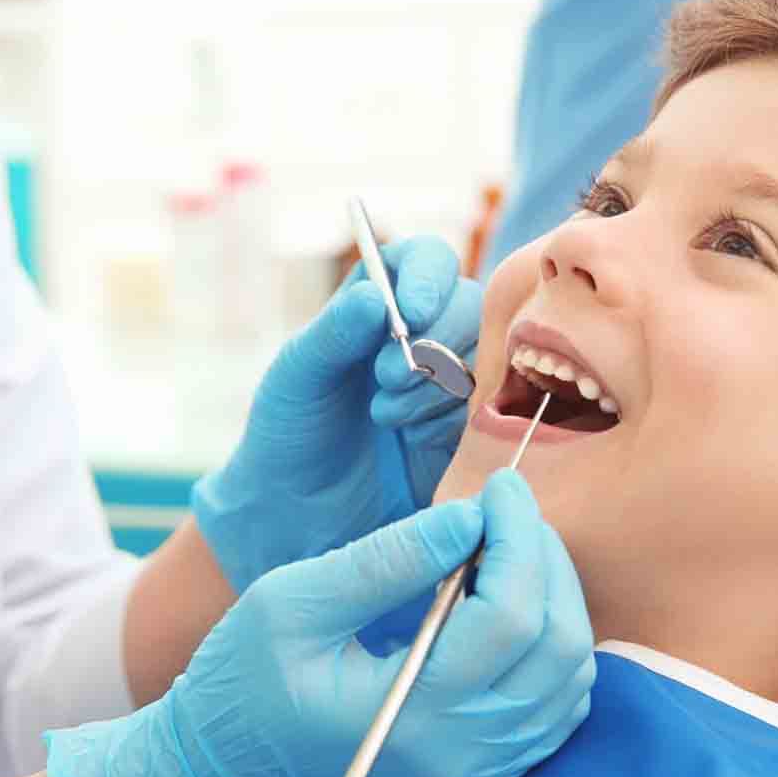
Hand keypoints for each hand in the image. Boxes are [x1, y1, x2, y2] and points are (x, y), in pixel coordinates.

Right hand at [45, 471, 594, 776]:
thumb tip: (469, 518)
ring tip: (507, 548)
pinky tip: (511, 602)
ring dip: (556, 598)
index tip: (498, 486)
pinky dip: (554, 644)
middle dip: (545, 559)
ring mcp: (477, 770)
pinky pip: (557, 706)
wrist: (226, 765)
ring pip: (571, 677)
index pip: (510, 618)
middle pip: (558, 646)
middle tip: (507, 509)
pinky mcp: (482, 770)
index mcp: (411, 715)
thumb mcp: (293, 602)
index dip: (518, 538)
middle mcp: (461, 754)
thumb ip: (385, 560)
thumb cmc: (244, 678)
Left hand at [192, 235, 481, 592]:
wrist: (298, 516)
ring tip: (386, 416)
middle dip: (432, 340)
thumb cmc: (289, 434)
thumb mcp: (296, 378)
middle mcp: (422, 333)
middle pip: (468, 305)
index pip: (425, 261)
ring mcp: (451, 382)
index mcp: (377, 304)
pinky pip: (488, 409)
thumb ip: (332, 334)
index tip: (412, 312)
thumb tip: (374, 296)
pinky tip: (413, 441)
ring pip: (484, 357)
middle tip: (385, 379)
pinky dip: (451, 420)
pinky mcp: (468, 430)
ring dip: (437, 386)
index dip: (428, 277)